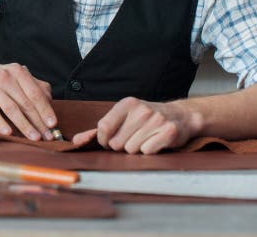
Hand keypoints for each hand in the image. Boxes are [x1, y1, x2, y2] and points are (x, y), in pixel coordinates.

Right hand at [0, 61, 57, 140]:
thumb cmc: (0, 78)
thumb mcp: (17, 75)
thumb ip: (35, 86)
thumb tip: (50, 101)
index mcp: (18, 72)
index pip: (35, 93)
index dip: (45, 109)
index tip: (53, 124)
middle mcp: (5, 78)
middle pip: (25, 103)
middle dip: (38, 122)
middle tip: (48, 136)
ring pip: (11, 109)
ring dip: (24, 125)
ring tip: (34, 137)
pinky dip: (1, 124)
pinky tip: (9, 133)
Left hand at [71, 97, 203, 154]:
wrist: (180, 116)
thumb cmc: (146, 119)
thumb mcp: (124, 117)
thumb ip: (100, 130)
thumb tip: (76, 141)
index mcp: (126, 104)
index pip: (104, 127)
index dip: (104, 140)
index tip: (109, 141)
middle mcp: (141, 110)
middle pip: (117, 142)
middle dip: (122, 146)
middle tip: (133, 138)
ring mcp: (156, 120)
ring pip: (132, 149)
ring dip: (136, 149)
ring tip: (144, 139)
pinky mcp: (168, 132)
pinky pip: (147, 151)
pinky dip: (149, 151)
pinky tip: (154, 142)